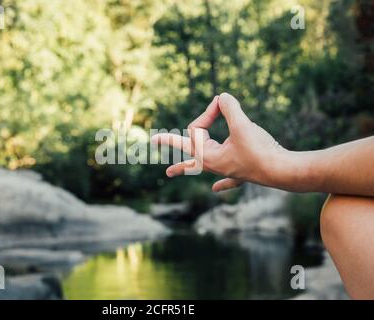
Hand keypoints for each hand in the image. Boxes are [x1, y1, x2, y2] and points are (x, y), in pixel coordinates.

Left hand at [151, 93, 289, 191]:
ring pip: (202, 166)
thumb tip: (222, 97)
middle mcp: (214, 165)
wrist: (282, 171)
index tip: (220, 103)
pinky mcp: (241, 173)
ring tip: (169, 172)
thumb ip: (230, 108)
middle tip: (154, 140)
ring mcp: (226, 170)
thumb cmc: (260, 151)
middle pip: (190, 149)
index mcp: (208, 155)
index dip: (207, 112)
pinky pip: (227, 179)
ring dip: (186, 166)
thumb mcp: (242, 125)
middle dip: (173, 143)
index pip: (194, 130)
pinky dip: (221, 183)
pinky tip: (214, 188)